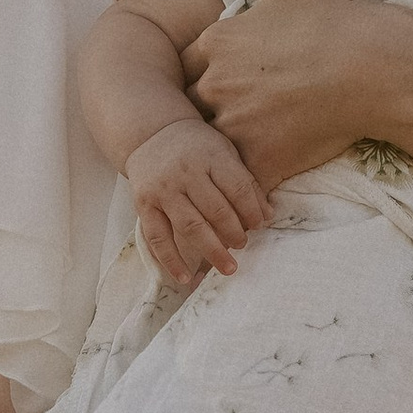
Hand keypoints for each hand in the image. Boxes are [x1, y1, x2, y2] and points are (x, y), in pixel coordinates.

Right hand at [126, 119, 268, 288]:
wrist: (151, 134)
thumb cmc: (196, 147)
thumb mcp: (224, 153)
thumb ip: (245, 182)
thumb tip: (267, 215)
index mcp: (211, 157)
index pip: (237, 187)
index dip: (252, 210)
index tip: (260, 225)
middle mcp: (186, 173)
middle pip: (216, 210)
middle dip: (234, 233)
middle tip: (243, 245)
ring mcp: (163, 190)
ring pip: (190, 226)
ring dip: (212, 250)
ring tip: (228, 267)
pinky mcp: (144, 205)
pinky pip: (157, 238)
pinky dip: (171, 260)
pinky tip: (185, 277)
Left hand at [185, 0, 412, 201]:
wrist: (385, 68)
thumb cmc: (346, 17)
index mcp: (218, 40)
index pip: (186, 65)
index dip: (207, 74)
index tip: (235, 81)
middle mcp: (217, 82)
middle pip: (191, 106)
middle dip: (208, 112)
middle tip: (244, 117)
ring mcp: (237, 124)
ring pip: (209, 144)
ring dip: (223, 147)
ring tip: (248, 147)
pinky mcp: (261, 159)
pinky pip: (236, 177)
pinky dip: (243, 179)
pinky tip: (261, 175)